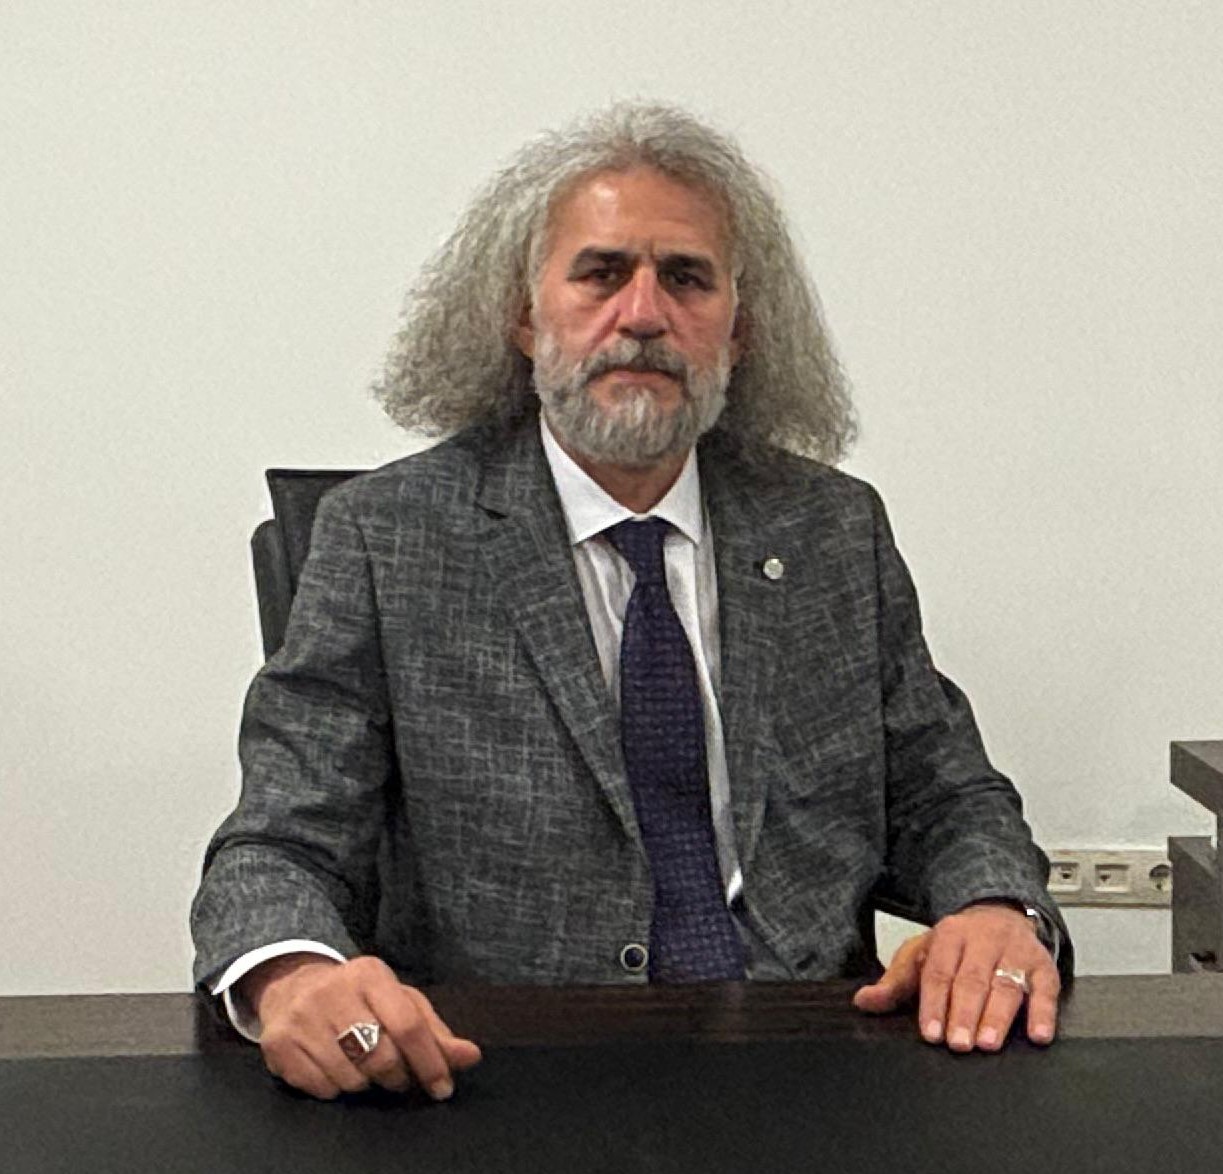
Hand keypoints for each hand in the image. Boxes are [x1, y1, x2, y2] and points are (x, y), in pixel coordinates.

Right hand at [240, 953, 481, 1099]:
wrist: (293, 987)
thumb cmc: (358, 998)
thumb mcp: (398, 1002)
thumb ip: (434, 1032)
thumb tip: (471, 1056)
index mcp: (370, 974)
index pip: (408, 1024)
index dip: (430, 1062)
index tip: (443, 1088)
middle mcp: (333, 991)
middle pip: (381, 1056)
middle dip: (397, 1077)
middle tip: (397, 1076)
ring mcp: (302, 1017)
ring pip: (351, 1078)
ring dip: (365, 1083)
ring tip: (362, 1066)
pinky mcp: (278, 1044)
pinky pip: (321, 1089)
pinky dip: (335, 1088)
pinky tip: (333, 1068)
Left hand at [852, 902, 1059, 1051]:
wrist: (999, 914)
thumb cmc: (956, 946)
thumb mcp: (921, 955)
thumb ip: (894, 982)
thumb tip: (864, 1002)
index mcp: (948, 935)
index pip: (938, 971)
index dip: (933, 1003)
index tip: (930, 1032)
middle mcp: (982, 940)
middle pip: (972, 979)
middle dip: (964, 1012)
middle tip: (959, 1043)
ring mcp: (1015, 952)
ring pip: (1007, 985)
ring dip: (998, 1016)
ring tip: (988, 1043)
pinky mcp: (1043, 965)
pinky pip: (1046, 989)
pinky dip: (1043, 1013)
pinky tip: (1038, 1034)